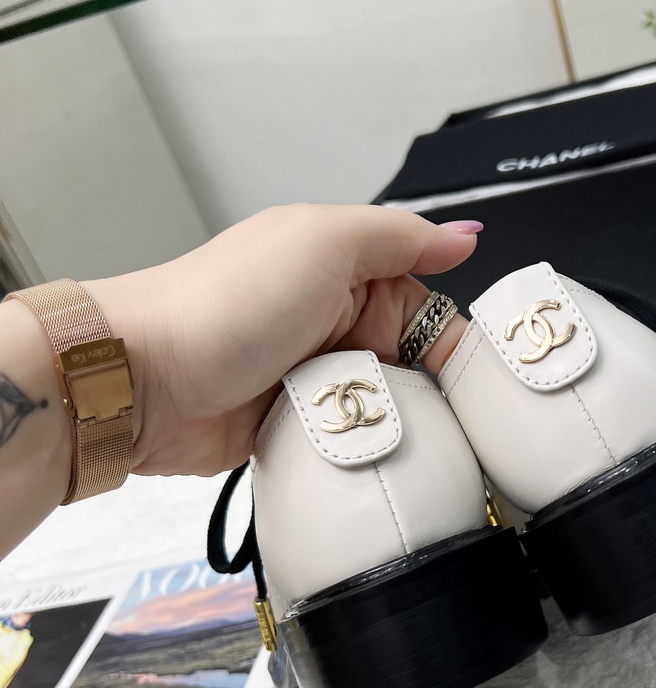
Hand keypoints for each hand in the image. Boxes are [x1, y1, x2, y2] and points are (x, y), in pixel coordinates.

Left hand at [89, 204, 475, 477]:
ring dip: (394, 419)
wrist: (144, 379)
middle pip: (417, 364)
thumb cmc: (226, 303)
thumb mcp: (323, 243)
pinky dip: (362, 445)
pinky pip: (353, 439)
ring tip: (391, 428)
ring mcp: (318, 376)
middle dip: (429, 388)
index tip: (479, 375)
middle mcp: (337, 322)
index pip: (430, 307)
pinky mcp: (300, 423)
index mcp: (349, 271)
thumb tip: (464, 236)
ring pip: (390, 407)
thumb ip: (401, 238)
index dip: (457, 340)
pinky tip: (369, 451)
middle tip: (435, 406)